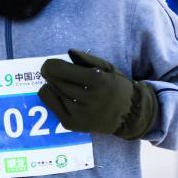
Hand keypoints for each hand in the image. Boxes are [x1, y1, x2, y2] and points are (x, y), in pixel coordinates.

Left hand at [39, 49, 157, 139]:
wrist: (128, 115)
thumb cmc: (116, 87)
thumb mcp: (108, 68)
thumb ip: (88, 59)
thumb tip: (69, 52)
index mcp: (97, 80)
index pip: (62, 70)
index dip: (51, 65)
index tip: (50, 64)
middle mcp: (88, 98)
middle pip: (55, 81)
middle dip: (49, 74)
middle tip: (49, 71)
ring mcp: (80, 114)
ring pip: (53, 93)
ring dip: (52, 85)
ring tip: (58, 83)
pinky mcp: (73, 124)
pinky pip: (52, 107)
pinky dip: (51, 98)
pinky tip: (58, 94)